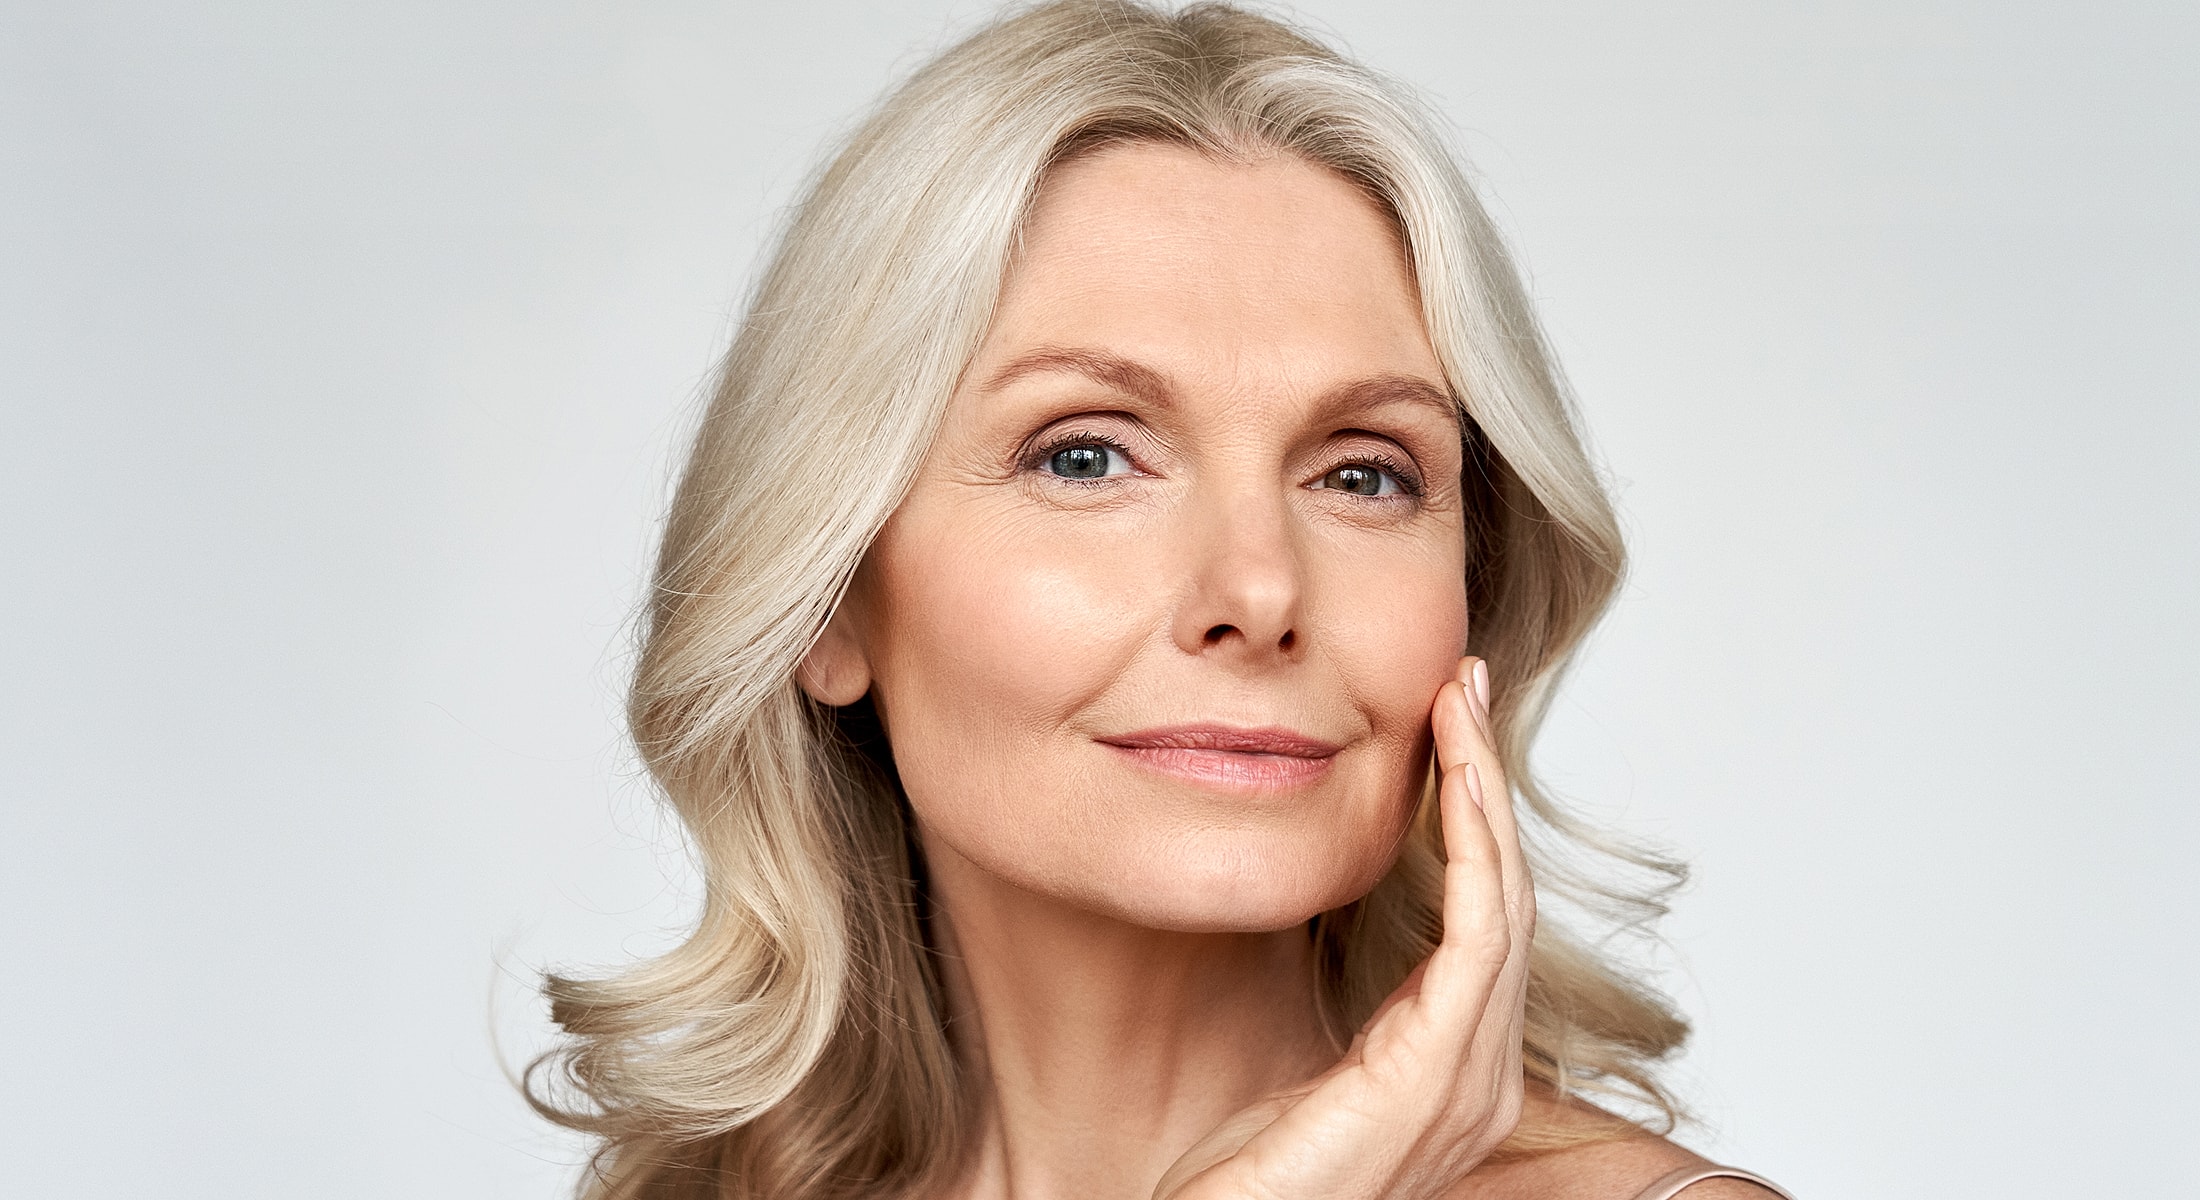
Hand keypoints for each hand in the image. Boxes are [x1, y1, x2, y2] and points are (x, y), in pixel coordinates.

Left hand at [1154, 656, 1534, 1199]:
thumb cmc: (1249, 1172)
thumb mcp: (1317, 1066)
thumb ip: (1360, 1007)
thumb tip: (1343, 917)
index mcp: (1453, 1064)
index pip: (1483, 914)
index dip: (1474, 815)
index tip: (1450, 727)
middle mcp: (1480, 1073)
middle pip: (1504, 892)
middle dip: (1486, 779)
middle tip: (1465, 683)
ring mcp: (1467, 1080)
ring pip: (1500, 899)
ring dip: (1483, 792)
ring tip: (1460, 706)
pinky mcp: (1437, 1077)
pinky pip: (1478, 937)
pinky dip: (1474, 850)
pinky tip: (1458, 783)